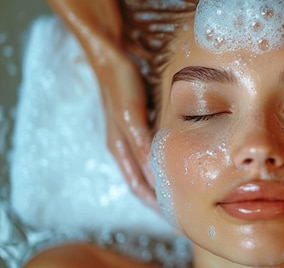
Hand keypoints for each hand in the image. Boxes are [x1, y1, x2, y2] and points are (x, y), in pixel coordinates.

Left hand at [48, 0, 158, 211]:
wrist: (108, 60)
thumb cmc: (123, 84)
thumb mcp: (138, 115)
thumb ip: (150, 135)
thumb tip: (164, 152)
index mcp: (121, 147)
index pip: (137, 183)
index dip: (152, 202)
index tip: (170, 217)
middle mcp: (119, 145)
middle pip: (137, 184)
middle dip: (155, 205)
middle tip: (175, 221)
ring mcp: (122, 134)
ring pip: (138, 171)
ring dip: (153, 191)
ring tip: (172, 207)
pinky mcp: (128, 119)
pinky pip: (142, 148)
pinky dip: (151, 165)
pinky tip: (163, 174)